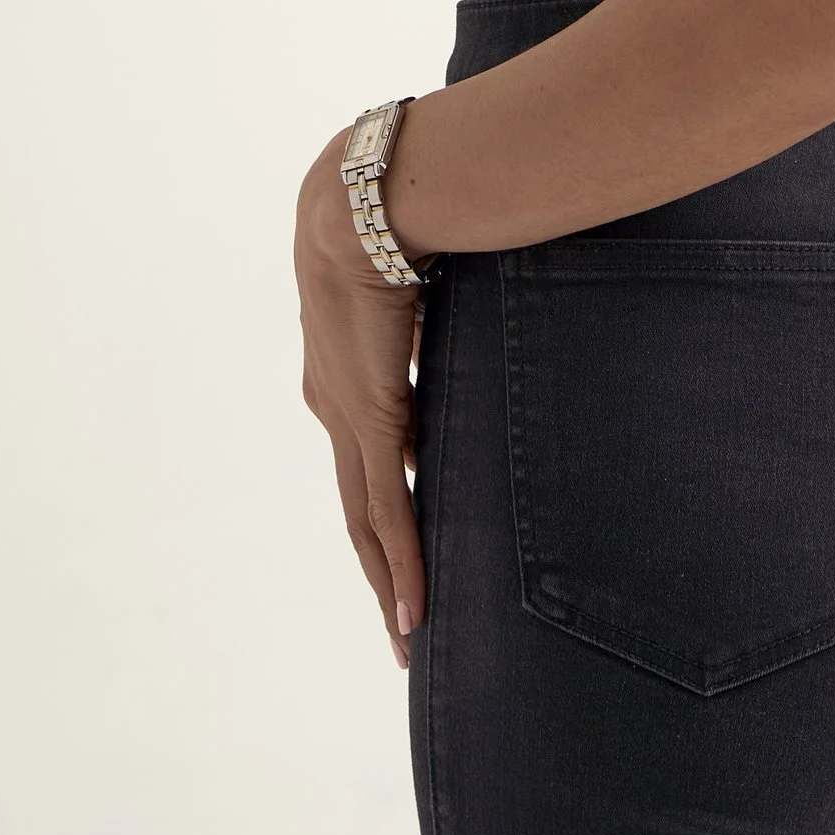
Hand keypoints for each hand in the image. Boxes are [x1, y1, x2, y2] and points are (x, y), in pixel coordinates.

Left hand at [295, 126, 431, 667]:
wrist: (361, 199)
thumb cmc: (397, 216)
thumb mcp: (428, 279)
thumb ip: (455, 307)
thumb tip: (498, 287)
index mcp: (346, 372)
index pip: (366, 458)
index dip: (381, 510)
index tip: (400, 552)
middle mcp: (335, 404)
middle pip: (360, 507)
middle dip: (381, 570)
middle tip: (405, 627)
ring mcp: (347, 417)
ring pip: (367, 522)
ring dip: (390, 581)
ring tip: (410, 635)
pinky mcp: (369, 419)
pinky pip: (386, 509)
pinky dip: (401, 565)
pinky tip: (411, 611)